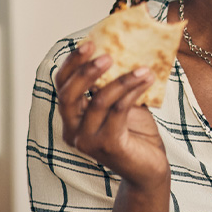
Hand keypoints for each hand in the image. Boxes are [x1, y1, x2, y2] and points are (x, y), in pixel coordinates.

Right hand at [54, 41, 169, 191]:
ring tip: (142, 68)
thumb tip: (122, 47)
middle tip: (108, 55)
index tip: (89, 43)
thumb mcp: (120, 103)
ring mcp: (88, 141)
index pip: (61, 87)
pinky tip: (146, 80)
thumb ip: (112, 83)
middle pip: (68, 95)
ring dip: (122, 80)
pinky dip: (132, 92)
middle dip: (85, 71)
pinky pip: (118, 111)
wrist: (150, 169)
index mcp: (71, 118)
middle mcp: (73, 131)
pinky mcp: (108, 146)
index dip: (72, 63)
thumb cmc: (135, 134)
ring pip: (98, 101)